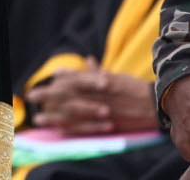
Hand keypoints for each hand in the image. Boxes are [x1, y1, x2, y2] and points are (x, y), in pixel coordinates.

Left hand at [25, 59, 158, 134]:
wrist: (157, 106)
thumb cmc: (136, 90)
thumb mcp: (117, 76)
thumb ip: (99, 72)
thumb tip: (87, 61)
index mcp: (102, 80)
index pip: (77, 78)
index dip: (61, 79)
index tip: (48, 79)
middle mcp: (100, 94)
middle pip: (69, 94)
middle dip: (48, 96)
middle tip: (31, 96)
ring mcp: (103, 109)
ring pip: (73, 112)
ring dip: (54, 115)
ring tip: (39, 118)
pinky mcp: (107, 124)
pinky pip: (85, 126)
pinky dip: (70, 127)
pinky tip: (58, 128)